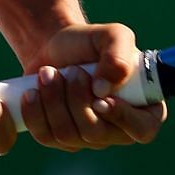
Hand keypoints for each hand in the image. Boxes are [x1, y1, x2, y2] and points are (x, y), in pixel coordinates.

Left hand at [19, 22, 166, 151]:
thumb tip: (104, 90)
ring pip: (68, 135)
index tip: (100, 97)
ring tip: (48, 73)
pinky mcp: (61, 139)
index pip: (142, 130)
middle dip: (77, 100)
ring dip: (54, 100)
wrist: (54, 46)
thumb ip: (119, 55)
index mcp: (142, 107)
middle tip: (72, 71)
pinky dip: (35, 112)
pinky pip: (46, 137)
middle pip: (97, 134)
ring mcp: (89, 138)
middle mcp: (118, 129)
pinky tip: (32, 92)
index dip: (122, 118)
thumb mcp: (112, 35)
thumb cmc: (89, 43)